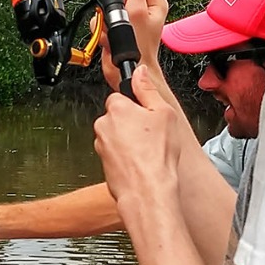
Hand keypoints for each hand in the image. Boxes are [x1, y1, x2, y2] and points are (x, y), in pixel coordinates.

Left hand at [93, 66, 183, 209]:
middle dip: (132, 123)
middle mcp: (103, 125)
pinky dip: (126, 157)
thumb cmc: (156, 156)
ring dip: (128, 141)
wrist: (148, 191)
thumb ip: (148, 89)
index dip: (137, 105)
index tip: (147, 115)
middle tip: (151, 135)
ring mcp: (101, 146)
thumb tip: (139, 72)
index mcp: (116, 108)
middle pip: (118, 116)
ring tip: (148, 152)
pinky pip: (116, 154)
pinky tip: (141, 163)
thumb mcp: (164, 113)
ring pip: (116, 136)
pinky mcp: (103, 164)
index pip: (121, 96)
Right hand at [98, 0, 176, 107]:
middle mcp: (142, 8)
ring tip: (114, 31)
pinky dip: (101, 30)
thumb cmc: (139, 47)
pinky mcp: (116, 28)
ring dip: (106, 20)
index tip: (124, 1)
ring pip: (106, 7)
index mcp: (154, 0)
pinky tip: (110, 38)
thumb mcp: (138, 10)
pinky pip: (101, 20)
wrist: (129, 71)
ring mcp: (128, 18)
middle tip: (120, 19)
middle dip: (113, 6)